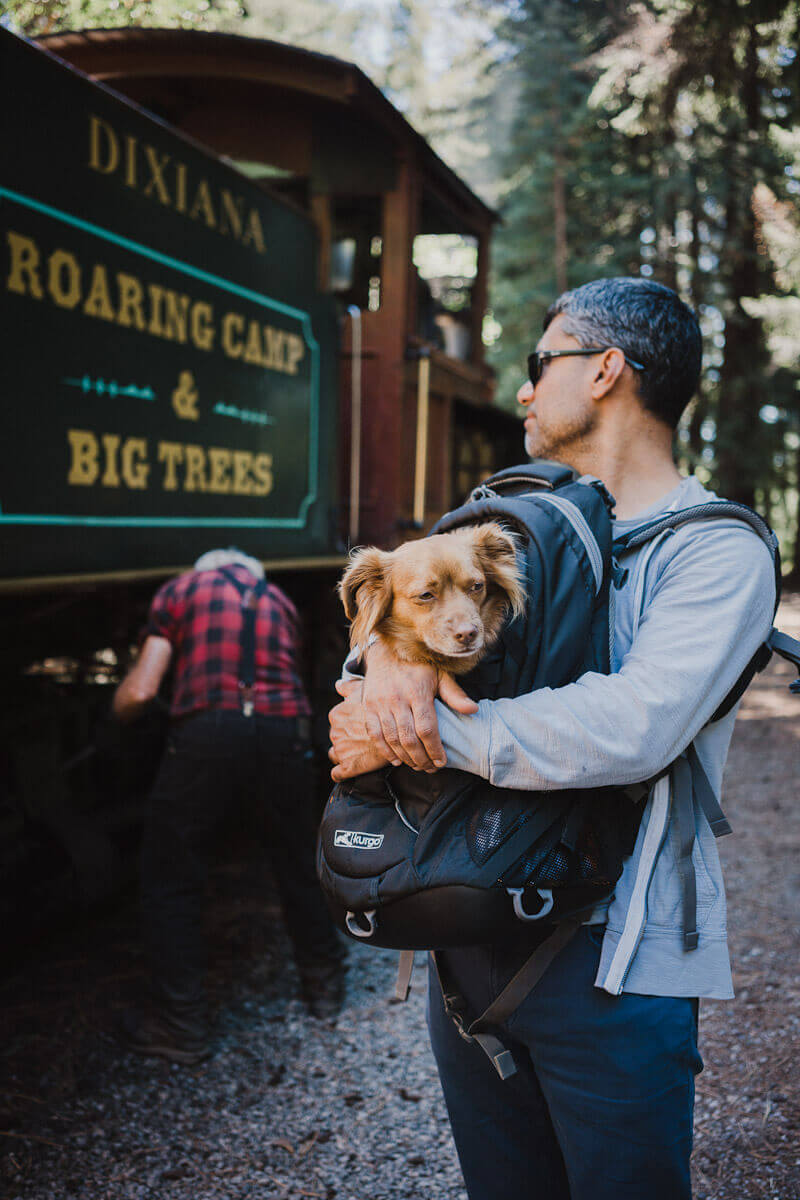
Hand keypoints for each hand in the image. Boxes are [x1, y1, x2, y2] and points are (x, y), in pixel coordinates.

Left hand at [328, 681, 390, 780]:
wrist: (402, 726)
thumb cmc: (383, 704)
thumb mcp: (366, 690)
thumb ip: (350, 687)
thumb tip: (339, 685)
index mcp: (337, 715)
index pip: (335, 723)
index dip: (347, 726)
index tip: (359, 728)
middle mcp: (335, 732)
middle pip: (336, 738)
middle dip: (347, 740)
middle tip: (363, 741)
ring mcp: (341, 750)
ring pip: (336, 755)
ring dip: (346, 755)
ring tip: (361, 754)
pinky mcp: (349, 767)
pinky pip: (337, 773)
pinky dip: (342, 773)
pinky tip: (353, 769)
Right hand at [344, 640, 477, 772]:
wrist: (386, 651)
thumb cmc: (419, 666)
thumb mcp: (440, 674)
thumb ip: (455, 694)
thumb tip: (473, 710)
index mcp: (418, 691)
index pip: (427, 728)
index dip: (435, 749)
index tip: (442, 762)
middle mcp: (397, 698)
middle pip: (409, 738)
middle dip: (421, 758)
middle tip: (430, 768)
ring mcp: (380, 703)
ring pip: (392, 739)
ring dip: (405, 758)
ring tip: (417, 766)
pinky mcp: (368, 707)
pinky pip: (374, 734)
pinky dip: (385, 751)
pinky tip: (396, 760)